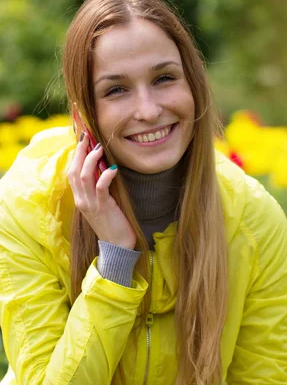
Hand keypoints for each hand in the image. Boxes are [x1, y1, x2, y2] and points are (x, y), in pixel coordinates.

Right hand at [68, 133, 136, 248]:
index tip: (82, 140)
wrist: (117, 246)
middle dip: (80, 152)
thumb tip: (103, 168)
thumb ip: (99, 188)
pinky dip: (106, 175)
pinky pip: (101, 187)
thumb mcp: (102, 204)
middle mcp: (82, 200)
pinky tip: (113, 168)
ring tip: (99, 148)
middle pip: (74, 171)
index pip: (71, 173)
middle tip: (87, 137)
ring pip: (84, 176)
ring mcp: (90, 204)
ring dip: (91, 159)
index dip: (75, 155)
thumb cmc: (113, 224)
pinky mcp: (103, 207)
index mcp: (80, 199)